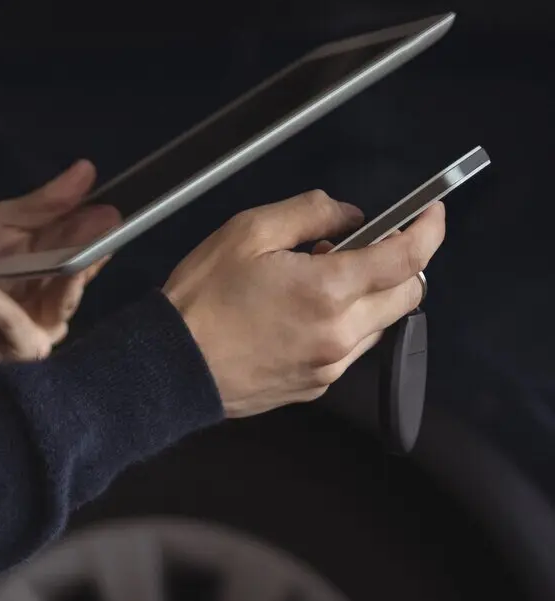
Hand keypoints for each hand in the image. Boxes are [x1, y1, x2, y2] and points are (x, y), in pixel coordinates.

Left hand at [0, 159, 120, 372]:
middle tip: (101, 226)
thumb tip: (87, 170)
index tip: (113, 208)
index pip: (89, 241)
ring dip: (60, 279)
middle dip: (91, 250)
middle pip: (82, 273)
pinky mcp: (15, 347)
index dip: (102, 226)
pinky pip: (19, 330)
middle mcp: (56, 292)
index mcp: (55, 257)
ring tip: (59, 258)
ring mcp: (40, 323)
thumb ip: (43, 204)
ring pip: (64, 304)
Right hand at [163, 189, 444, 417]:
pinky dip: (344, 324)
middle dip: (400, 263)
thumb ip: (311, 212)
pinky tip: (304, 312)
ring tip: (318, 280)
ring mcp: (328, 366)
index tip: (431, 213)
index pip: (408, 256)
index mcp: (328, 290)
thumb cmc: (201, 302)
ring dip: (368, 296)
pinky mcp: (313, 387)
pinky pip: (349, 350)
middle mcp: (337, 335)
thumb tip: (348, 216)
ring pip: (380, 324)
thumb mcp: (250, 231)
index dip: (429, 228)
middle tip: (362, 245)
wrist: (170, 369)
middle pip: (407, 294)